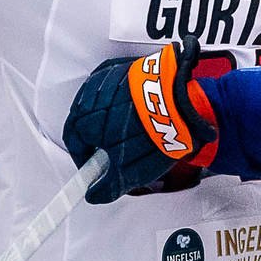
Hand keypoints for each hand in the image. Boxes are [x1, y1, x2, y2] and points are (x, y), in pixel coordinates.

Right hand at [64, 36, 215, 203]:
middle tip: (121, 153)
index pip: (74, 143)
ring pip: (106, 104)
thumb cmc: (152, 131)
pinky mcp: (134, 66)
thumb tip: (95, 195)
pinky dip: (131, 100)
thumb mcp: (127, 171)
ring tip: (140, 131)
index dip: (87, 160)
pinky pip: (124, 87)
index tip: (99, 169)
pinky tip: (146, 111)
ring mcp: (112, 76)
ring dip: (116, 118)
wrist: (187, 98)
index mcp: (81, 118)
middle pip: (88, 122)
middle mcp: (91, 93)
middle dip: (101, 139)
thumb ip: (106, 187)